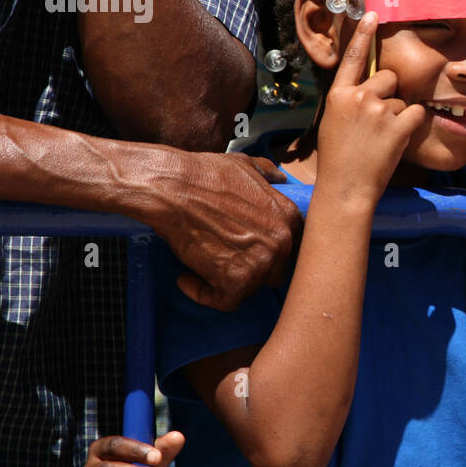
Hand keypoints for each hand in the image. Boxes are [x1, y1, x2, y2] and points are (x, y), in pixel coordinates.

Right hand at [151, 151, 302, 311]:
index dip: (269, 250)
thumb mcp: (246, 165)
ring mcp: (261, 262)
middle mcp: (282, 242)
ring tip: (202, 264)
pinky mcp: (235, 280)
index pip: (292, 248)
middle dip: (252, 268)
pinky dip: (204, 295)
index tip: (248, 249)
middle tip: (224, 258)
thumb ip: (268, 175)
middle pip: (274, 271)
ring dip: (227, 281)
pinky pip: (225, 301)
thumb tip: (281, 178)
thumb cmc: (205, 174)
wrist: (173, 187)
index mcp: (288, 217)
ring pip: (251, 287)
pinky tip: (187, 278)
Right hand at [315, 11, 426, 204]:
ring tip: (382, 139)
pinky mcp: (398, 125)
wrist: (346, 187)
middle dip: (390, 95)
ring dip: (399, 117)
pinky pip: (416, 114)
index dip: (363, 34)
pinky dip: (412, 126)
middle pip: (388, 78)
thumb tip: (366, 90)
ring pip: (402, 100)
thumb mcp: (334, 122)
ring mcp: (379, 110)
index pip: (353, 58)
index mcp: (338, 95)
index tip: (374, 14)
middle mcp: (359, 96)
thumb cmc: (339, 159)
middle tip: (379, 122)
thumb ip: (349, 101)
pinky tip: (397, 141)